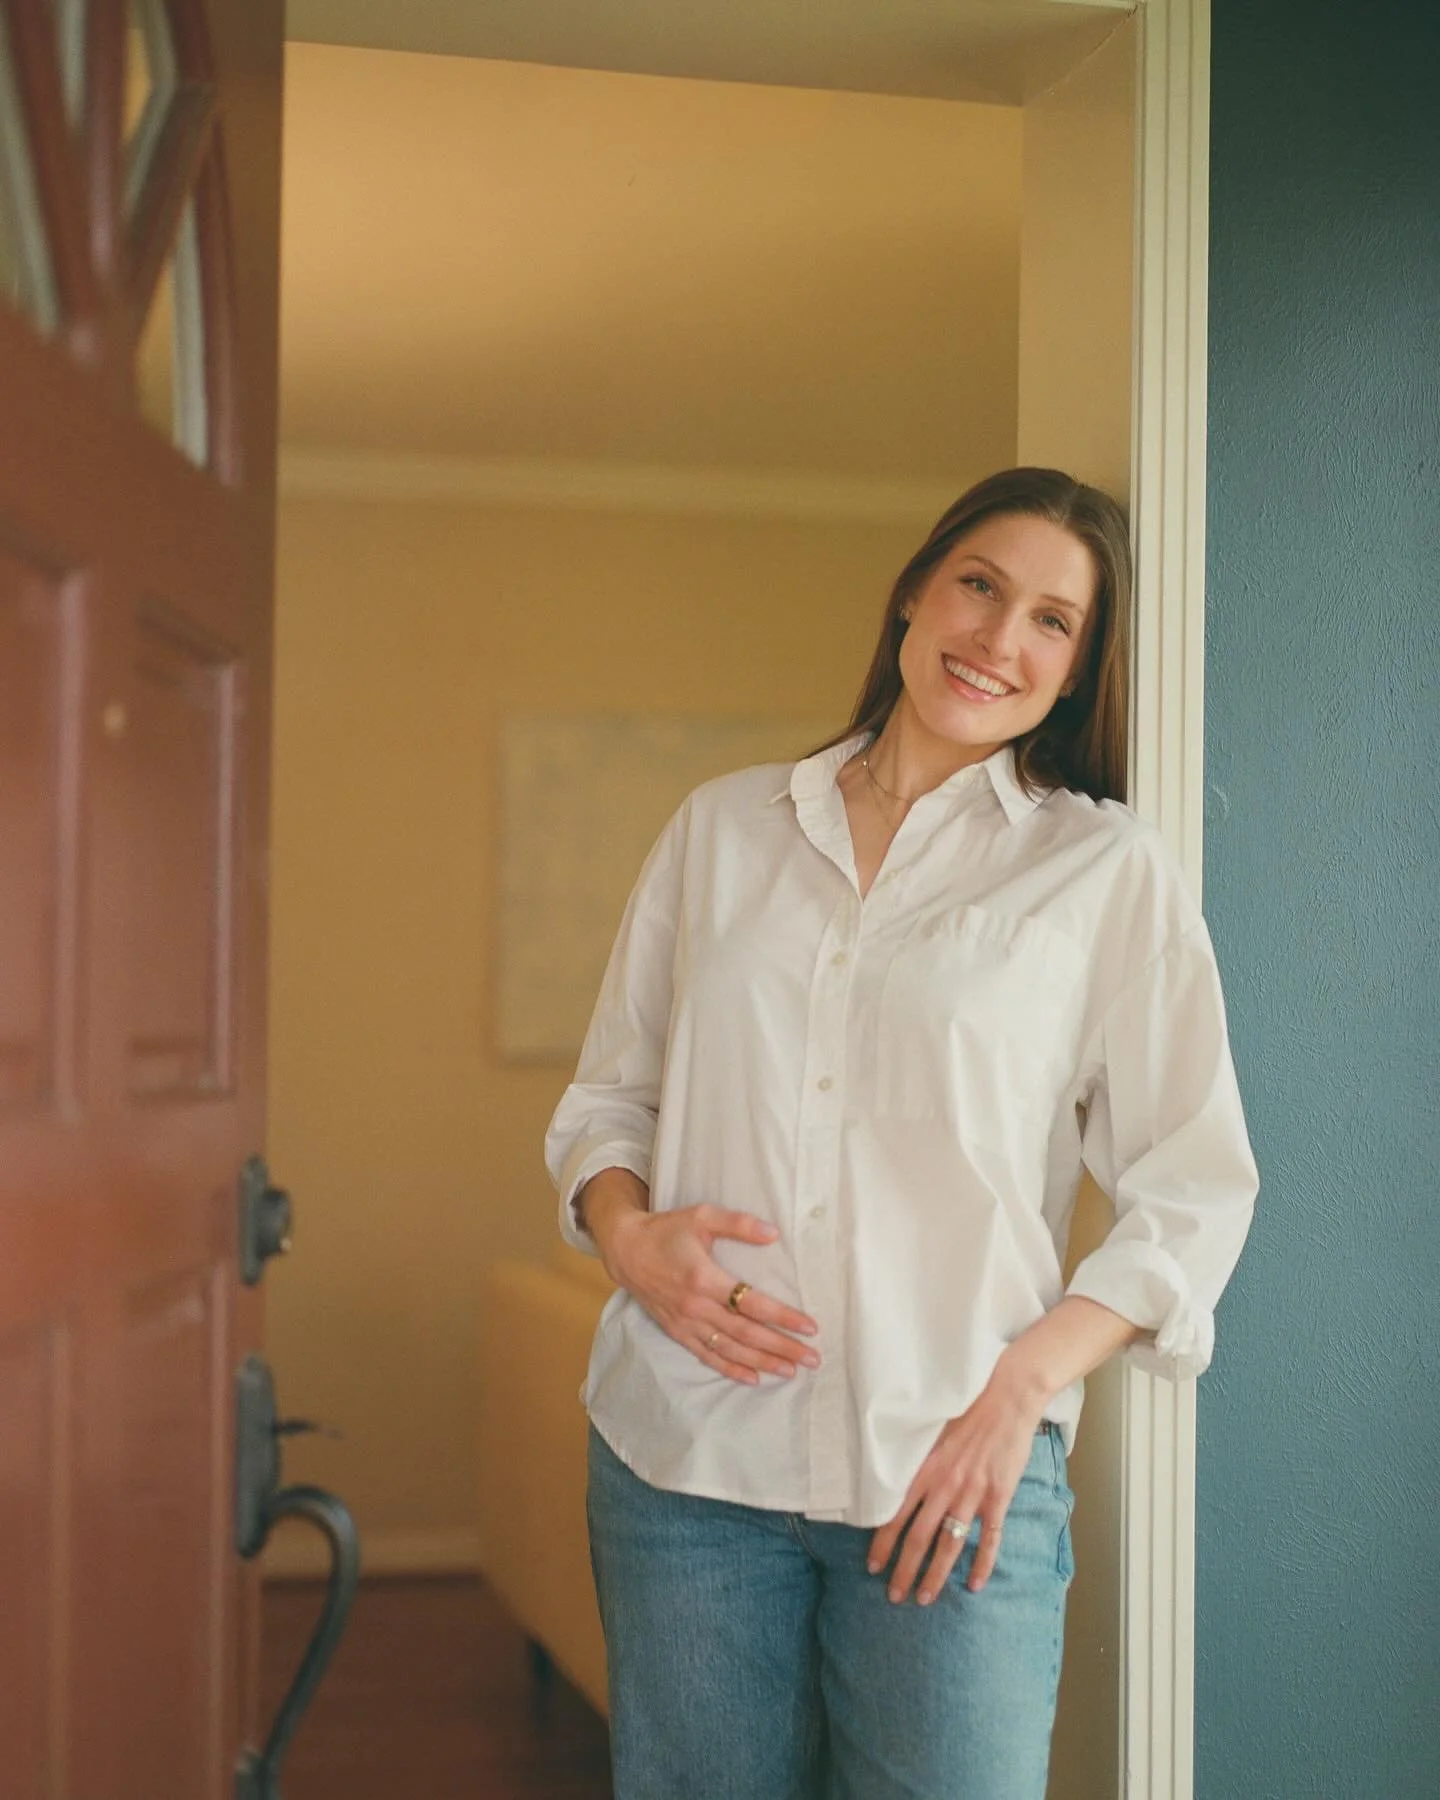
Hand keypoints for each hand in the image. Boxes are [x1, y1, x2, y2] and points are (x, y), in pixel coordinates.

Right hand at [598, 1201, 820, 1384]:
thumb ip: (738, 1224)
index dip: (783, 1317)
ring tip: (790, 1371)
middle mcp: (696, 1306)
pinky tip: (752, 1378)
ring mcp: (685, 1323)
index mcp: (704, 1278)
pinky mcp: (677, 1331)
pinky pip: (706, 1355)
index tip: (810, 1327)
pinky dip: (730, 1368)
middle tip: (812, 1358)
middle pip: (746, 1333)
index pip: (752, 1304)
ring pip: (729, 1349)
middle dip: (781, 1347)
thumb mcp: (702, 1216)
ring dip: (762, 1362)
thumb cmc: (666, 1230)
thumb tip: (773, 1233)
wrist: (625, 1249)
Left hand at [867, 1383, 1043, 1601]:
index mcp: (925, 1469)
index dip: (883, 1544)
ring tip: (924, 1599)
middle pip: (919, 1538)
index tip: (872, 1566)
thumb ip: (916, 1457)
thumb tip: (893, 1478)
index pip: (895, 1514)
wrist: (1007, 1395)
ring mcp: (972, 1493)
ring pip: (949, 1544)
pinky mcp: (999, 1496)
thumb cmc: (967, 1407)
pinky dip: (982, 1564)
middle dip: (904, 1570)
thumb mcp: (931, 1429)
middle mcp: (944, 1485)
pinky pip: (990, 1538)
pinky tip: (974, 1586)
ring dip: (936, 1575)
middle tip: (894, 1596)